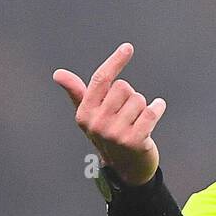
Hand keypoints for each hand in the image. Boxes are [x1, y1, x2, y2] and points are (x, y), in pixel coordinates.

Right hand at [53, 42, 165, 185]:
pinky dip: (157, 107)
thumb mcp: (90, 114)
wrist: (126, 168)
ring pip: (138, 99)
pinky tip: (157, 109)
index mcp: (85, 114)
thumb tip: (57, 74)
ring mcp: (115, 134)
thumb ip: (77, 92)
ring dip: (142, 106)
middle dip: (129, 96)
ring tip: (136, 121)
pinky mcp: (134, 141)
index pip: (100, 80)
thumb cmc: (108, 134)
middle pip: (123, 87)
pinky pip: (151, 111)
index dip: (115, 61)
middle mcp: (97, 124)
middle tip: (127, 113)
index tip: (128, 48)